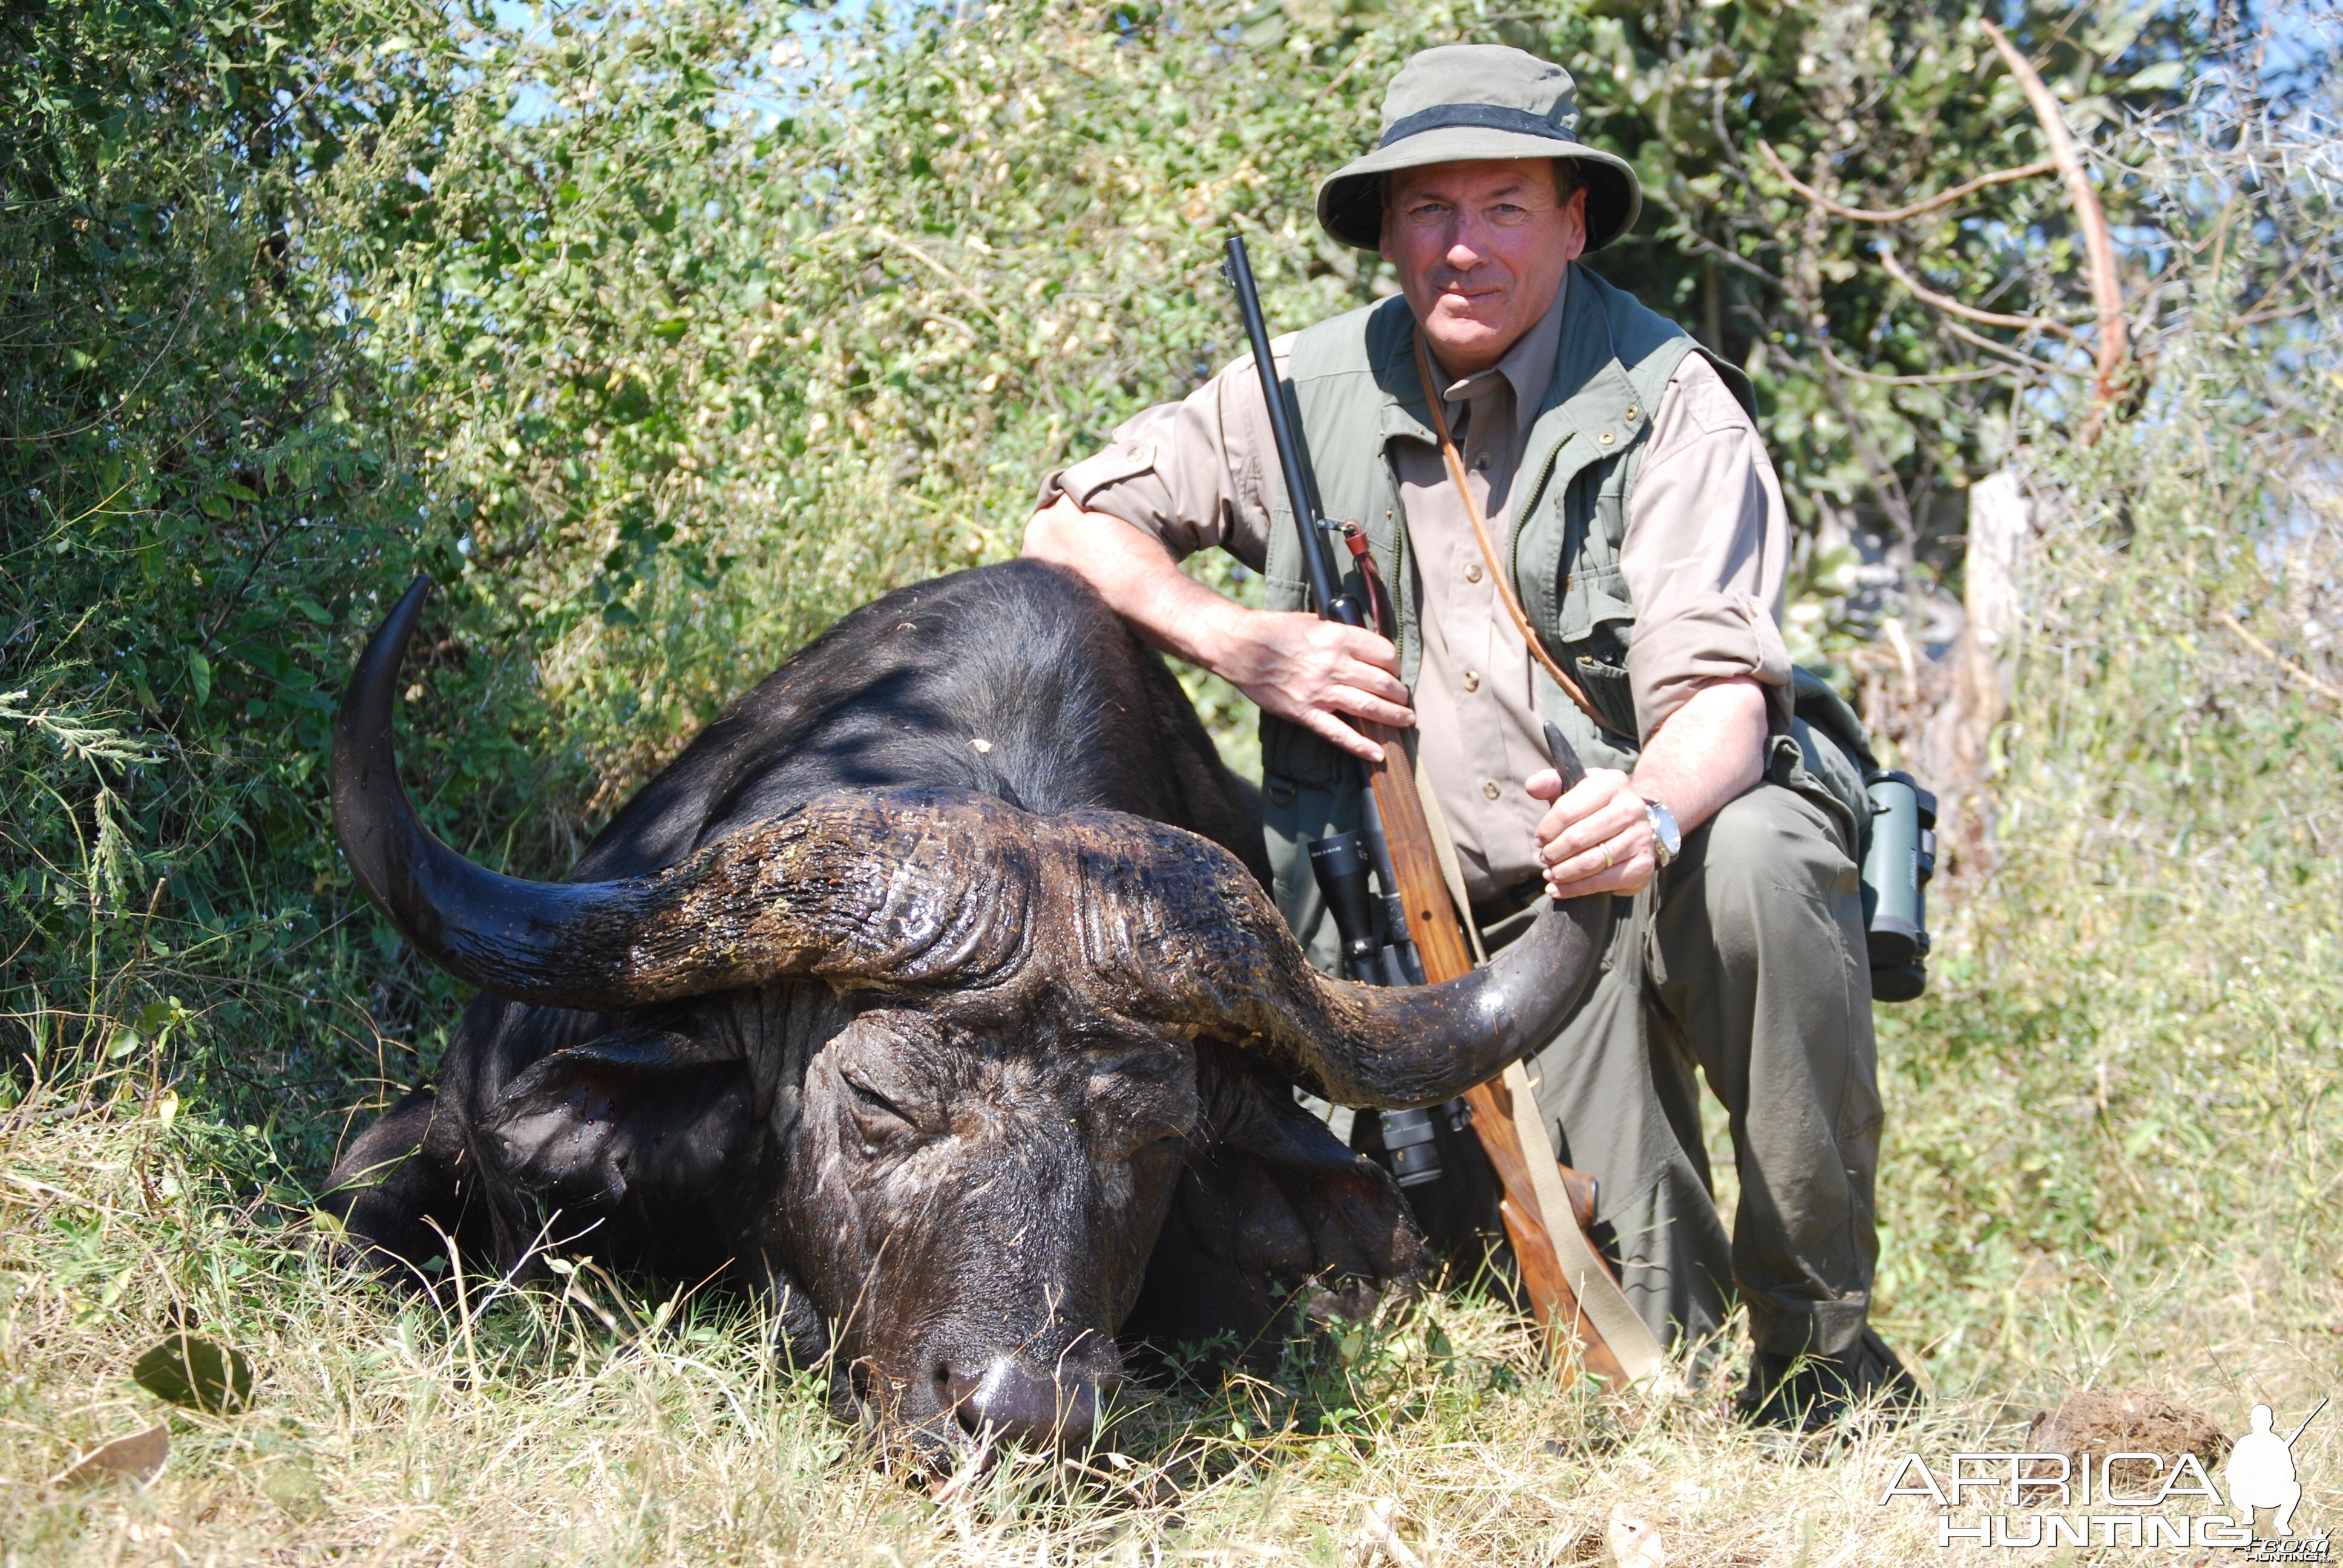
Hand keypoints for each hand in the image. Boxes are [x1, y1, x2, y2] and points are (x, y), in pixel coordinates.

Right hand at [1219, 609, 1412, 761]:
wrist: (1239, 647)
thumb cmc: (1275, 630)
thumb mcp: (1314, 621)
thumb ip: (1340, 633)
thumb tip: (1364, 646)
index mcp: (1338, 638)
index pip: (1384, 654)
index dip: (1395, 665)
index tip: (1394, 671)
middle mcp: (1333, 665)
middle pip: (1382, 683)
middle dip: (1399, 694)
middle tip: (1404, 700)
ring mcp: (1319, 691)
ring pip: (1368, 708)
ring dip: (1393, 717)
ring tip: (1405, 720)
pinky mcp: (1304, 713)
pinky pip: (1338, 734)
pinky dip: (1360, 746)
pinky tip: (1377, 754)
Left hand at [1526, 766, 1655, 898]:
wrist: (1634, 827)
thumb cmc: (1596, 807)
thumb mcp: (1576, 789)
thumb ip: (1551, 783)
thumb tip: (1532, 785)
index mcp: (1613, 783)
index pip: (1568, 809)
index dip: (1548, 829)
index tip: (1539, 840)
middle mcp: (1631, 808)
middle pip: (1579, 837)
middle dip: (1554, 852)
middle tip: (1544, 859)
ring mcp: (1640, 837)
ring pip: (1590, 861)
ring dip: (1563, 872)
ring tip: (1550, 874)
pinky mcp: (1643, 864)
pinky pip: (1603, 881)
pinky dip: (1575, 889)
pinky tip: (1558, 889)